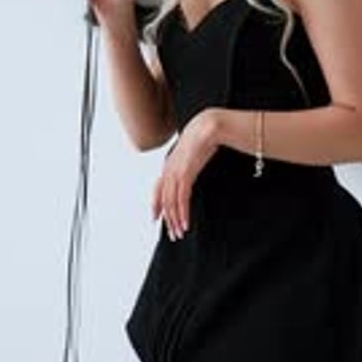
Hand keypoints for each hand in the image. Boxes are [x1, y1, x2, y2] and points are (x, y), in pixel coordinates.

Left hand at [152, 108, 220, 239]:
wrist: (207, 127)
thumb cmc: (201, 139)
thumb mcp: (190, 154)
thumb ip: (185, 165)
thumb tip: (188, 171)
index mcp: (168, 165)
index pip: (157, 189)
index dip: (155, 205)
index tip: (154, 218)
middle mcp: (168, 170)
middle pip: (164, 200)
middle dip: (168, 219)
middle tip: (173, 234)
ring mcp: (175, 172)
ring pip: (171, 202)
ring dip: (175, 220)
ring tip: (180, 233)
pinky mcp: (185, 173)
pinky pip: (181, 199)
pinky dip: (183, 213)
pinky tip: (186, 223)